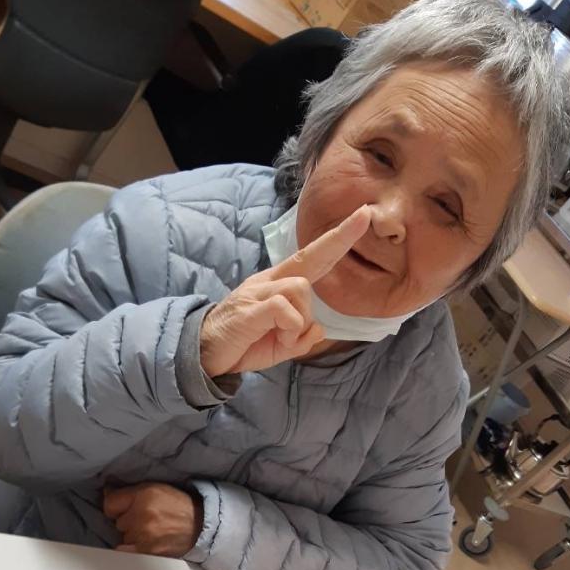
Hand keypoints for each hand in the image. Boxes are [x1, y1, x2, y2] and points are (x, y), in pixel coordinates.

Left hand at [103, 482, 201, 556]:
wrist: (200, 526)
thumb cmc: (177, 506)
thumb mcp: (155, 488)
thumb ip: (130, 491)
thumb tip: (106, 492)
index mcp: (143, 496)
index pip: (110, 504)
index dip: (115, 506)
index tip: (121, 508)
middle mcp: (141, 515)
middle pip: (118, 522)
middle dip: (128, 520)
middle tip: (144, 518)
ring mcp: (143, 535)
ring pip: (124, 536)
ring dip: (132, 535)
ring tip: (150, 530)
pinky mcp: (147, 551)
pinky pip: (126, 550)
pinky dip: (131, 547)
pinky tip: (143, 542)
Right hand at [199, 204, 370, 376]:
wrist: (204, 353)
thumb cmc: (243, 343)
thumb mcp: (280, 345)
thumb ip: (301, 337)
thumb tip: (318, 329)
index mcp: (278, 286)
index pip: (313, 258)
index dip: (337, 239)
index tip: (362, 216)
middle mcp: (269, 282)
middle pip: (311, 259)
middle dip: (340, 237)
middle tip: (365, 215)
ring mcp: (258, 292)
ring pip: (301, 289)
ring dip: (301, 320)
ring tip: (284, 338)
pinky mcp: (250, 308)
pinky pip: (283, 308)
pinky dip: (290, 328)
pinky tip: (278, 339)